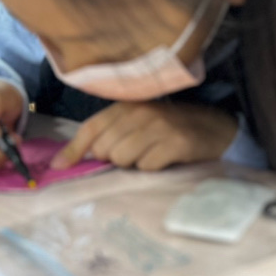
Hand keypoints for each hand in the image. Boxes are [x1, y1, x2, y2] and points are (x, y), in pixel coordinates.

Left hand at [51, 102, 238, 171]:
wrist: (217, 128)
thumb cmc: (171, 128)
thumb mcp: (138, 124)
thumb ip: (107, 136)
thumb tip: (65, 160)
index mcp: (127, 105)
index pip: (92, 127)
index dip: (73, 149)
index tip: (58, 167)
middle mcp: (141, 112)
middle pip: (105, 149)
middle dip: (114, 159)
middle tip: (134, 155)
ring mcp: (159, 126)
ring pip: (123, 158)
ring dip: (133, 165)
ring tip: (150, 156)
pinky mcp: (176, 142)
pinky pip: (147, 167)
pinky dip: (153, 170)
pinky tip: (165, 161)